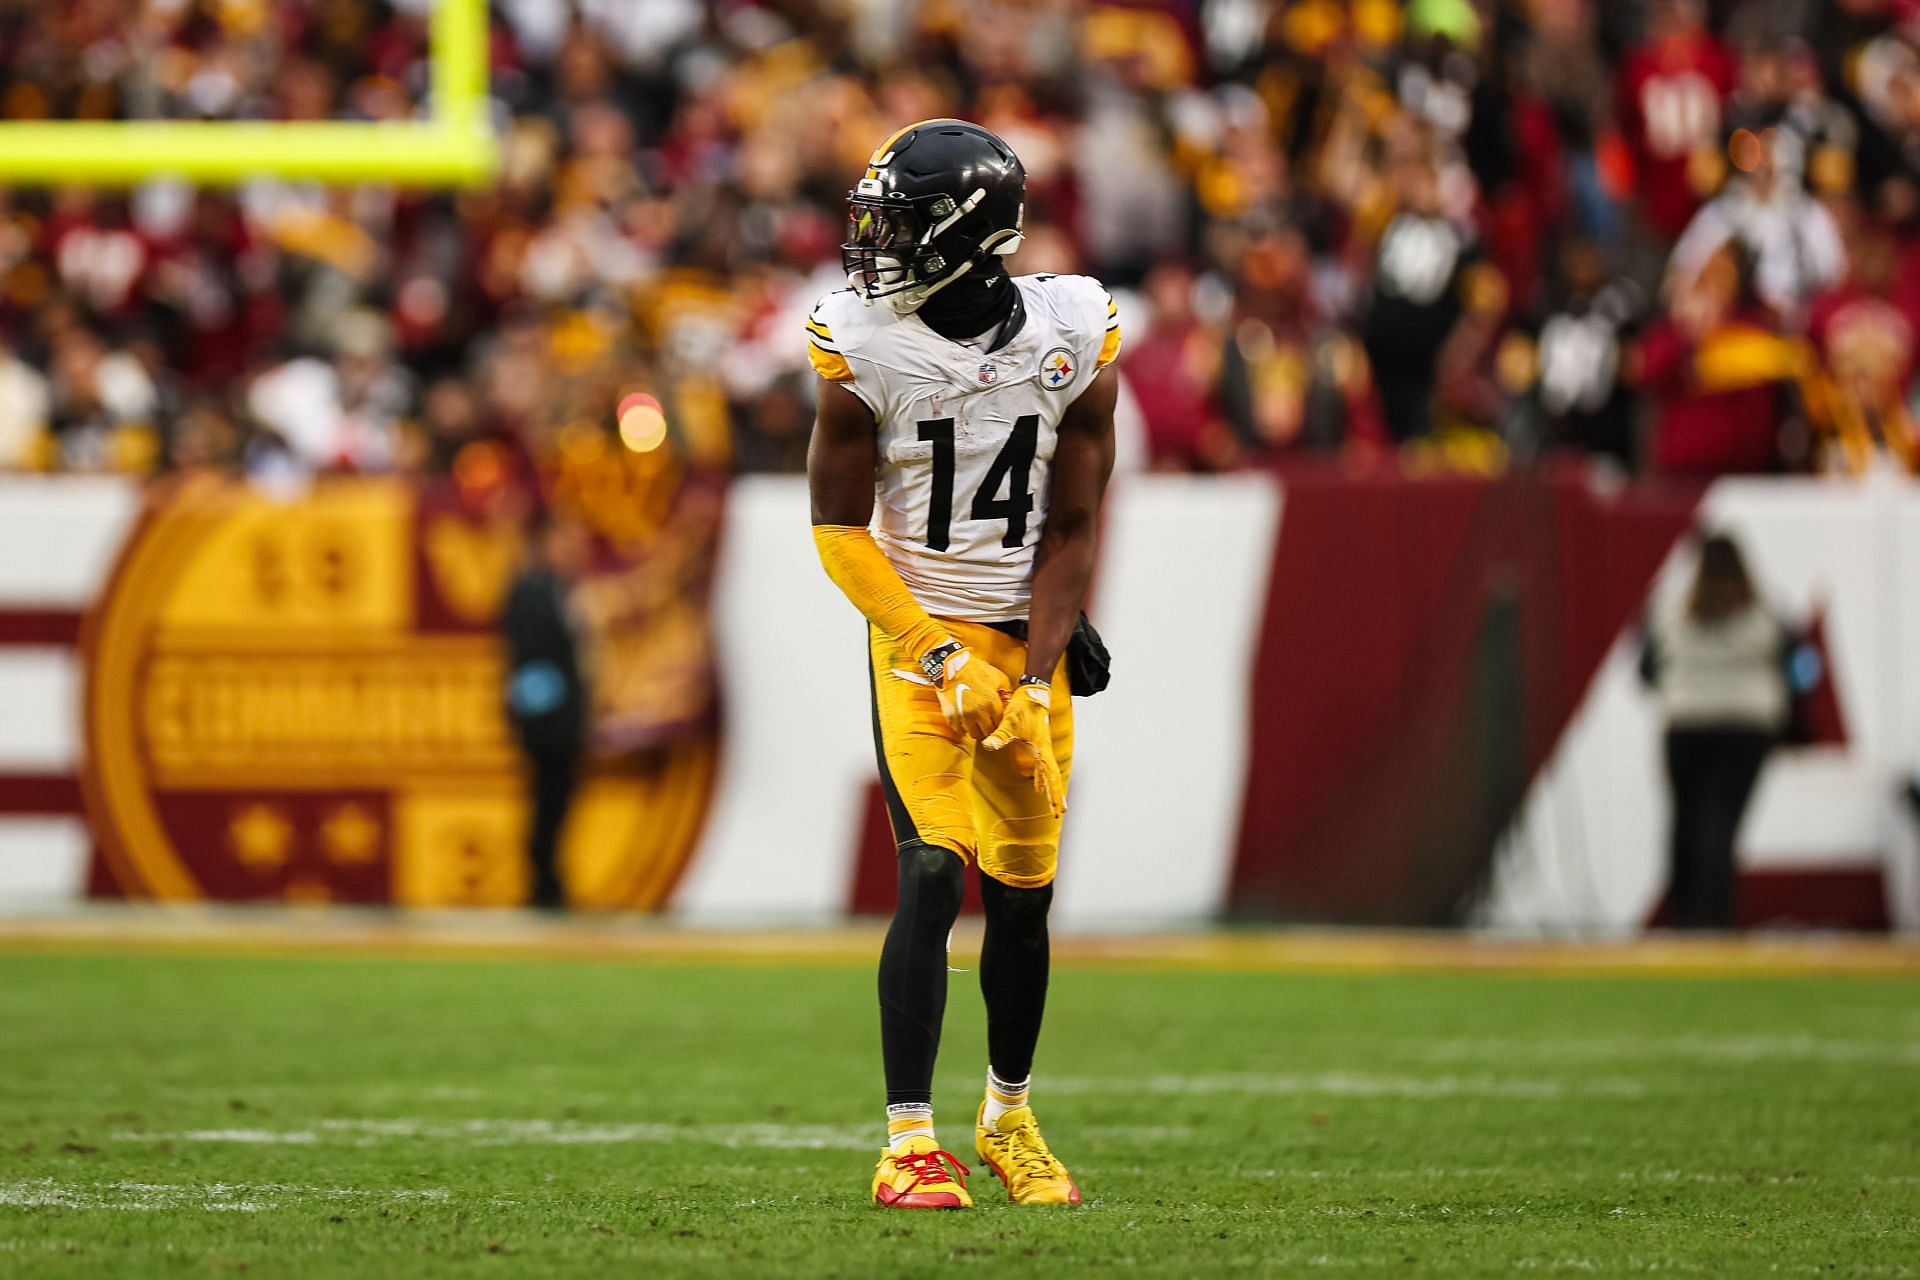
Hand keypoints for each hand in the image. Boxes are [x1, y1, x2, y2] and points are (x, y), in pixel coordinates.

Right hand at [923, 643, 1011, 740]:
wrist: (952, 665)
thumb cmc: (976, 669)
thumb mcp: (998, 677)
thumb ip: (1007, 691)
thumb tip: (1010, 702)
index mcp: (991, 704)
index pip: (1000, 723)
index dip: (999, 721)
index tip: (997, 718)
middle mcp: (978, 713)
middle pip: (988, 732)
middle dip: (989, 728)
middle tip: (988, 722)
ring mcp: (964, 716)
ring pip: (974, 734)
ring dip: (977, 730)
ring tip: (976, 723)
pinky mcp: (951, 716)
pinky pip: (959, 730)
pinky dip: (963, 728)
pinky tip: (965, 720)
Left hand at [982, 682, 1064, 816]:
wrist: (1032, 693)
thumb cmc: (1023, 707)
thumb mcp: (1010, 721)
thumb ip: (999, 736)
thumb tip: (988, 746)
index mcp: (1041, 749)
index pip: (1050, 775)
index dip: (1055, 791)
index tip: (1059, 807)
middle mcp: (1044, 751)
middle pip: (1053, 777)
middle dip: (1056, 795)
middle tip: (1060, 812)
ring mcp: (1042, 749)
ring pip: (1049, 773)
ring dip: (1051, 788)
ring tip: (1054, 804)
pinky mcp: (1037, 745)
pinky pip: (1042, 767)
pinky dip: (1042, 778)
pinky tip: (1038, 786)